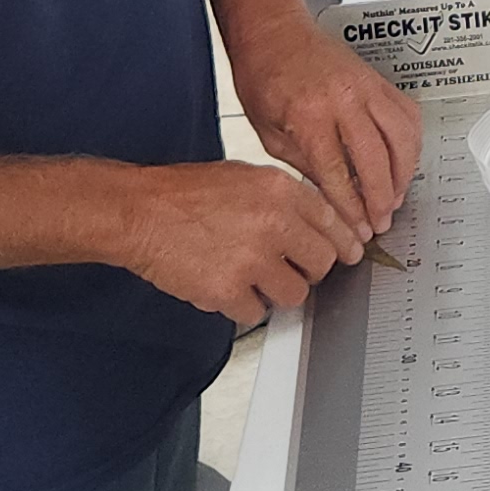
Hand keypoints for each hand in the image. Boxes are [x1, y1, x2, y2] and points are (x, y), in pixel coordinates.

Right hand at [115, 158, 367, 328]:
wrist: (139, 212)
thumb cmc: (184, 194)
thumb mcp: (245, 176)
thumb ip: (284, 198)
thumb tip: (318, 223)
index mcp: (279, 189)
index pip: (333, 221)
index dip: (344, 242)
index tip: (349, 253)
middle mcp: (272, 222)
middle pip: (323, 263)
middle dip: (309, 270)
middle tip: (290, 268)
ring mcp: (251, 259)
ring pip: (295, 294)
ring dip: (278, 292)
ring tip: (253, 278)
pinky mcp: (228, 290)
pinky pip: (256, 313)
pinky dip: (243, 307)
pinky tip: (227, 287)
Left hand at [226, 13, 420, 236]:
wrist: (273, 32)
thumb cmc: (263, 76)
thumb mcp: (269, 132)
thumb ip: (304, 165)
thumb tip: (332, 198)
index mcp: (309, 116)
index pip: (338, 174)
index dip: (352, 208)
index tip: (358, 228)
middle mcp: (343, 99)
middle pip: (377, 159)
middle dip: (382, 198)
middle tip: (382, 221)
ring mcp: (366, 87)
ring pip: (402, 137)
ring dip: (403, 174)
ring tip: (395, 197)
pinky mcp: (378, 80)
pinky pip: (408, 115)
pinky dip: (411, 143)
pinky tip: (403, 162)